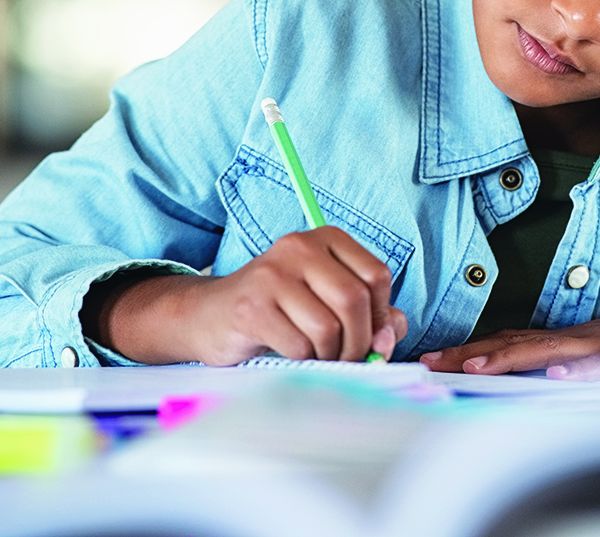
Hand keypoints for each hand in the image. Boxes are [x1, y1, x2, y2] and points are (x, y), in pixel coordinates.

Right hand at [93, 226, 408, 365]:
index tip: (371, 334)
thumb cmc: (280, 312)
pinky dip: (302, 360)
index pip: (377, 275)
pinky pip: (298, 345)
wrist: (209, 317)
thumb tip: (389, 337)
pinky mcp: (252, 305)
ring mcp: (273, 274)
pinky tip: (290, 353)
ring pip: (328, 327)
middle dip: (359, 341)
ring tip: (317, 355)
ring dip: (330, 355)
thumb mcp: (327, 303)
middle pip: (354, 300)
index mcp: (326, 239)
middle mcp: (299, 247)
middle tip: (349, 358)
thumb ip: (371, 315)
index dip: (382, 314)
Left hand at [418, 290, 599, 380]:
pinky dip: (580, 368)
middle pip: (518, 344)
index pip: (513, 345)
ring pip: (552, 349)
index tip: (436, 360)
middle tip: (431, 364)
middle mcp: (583, 339)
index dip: (473, 352)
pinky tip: (558, 374)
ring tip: (475, 368)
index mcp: (572, 343)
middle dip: (472, 355)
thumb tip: (535, 386)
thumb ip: (573, 372)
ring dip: (510, 358)